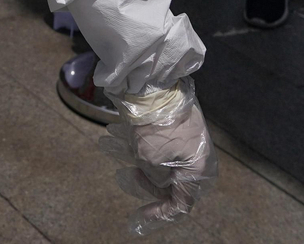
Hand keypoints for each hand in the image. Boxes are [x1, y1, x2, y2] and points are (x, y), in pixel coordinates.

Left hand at [102, 79, 216, 235]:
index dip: (158, 214)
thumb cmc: (155, 125)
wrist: (155, 83)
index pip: (180, 204)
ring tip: (107, 144)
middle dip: (141, 179)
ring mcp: (183, 140)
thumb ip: (154, 177)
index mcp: (196, 171)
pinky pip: (152, 140)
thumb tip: (153, 174)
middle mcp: (194, 157)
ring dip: (128, 154)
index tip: (137, 219)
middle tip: (121, 176)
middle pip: (166, 181)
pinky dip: (131, 139)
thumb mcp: (150, 160)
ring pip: (153, 156)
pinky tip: (112, 132)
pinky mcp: (171, 125)